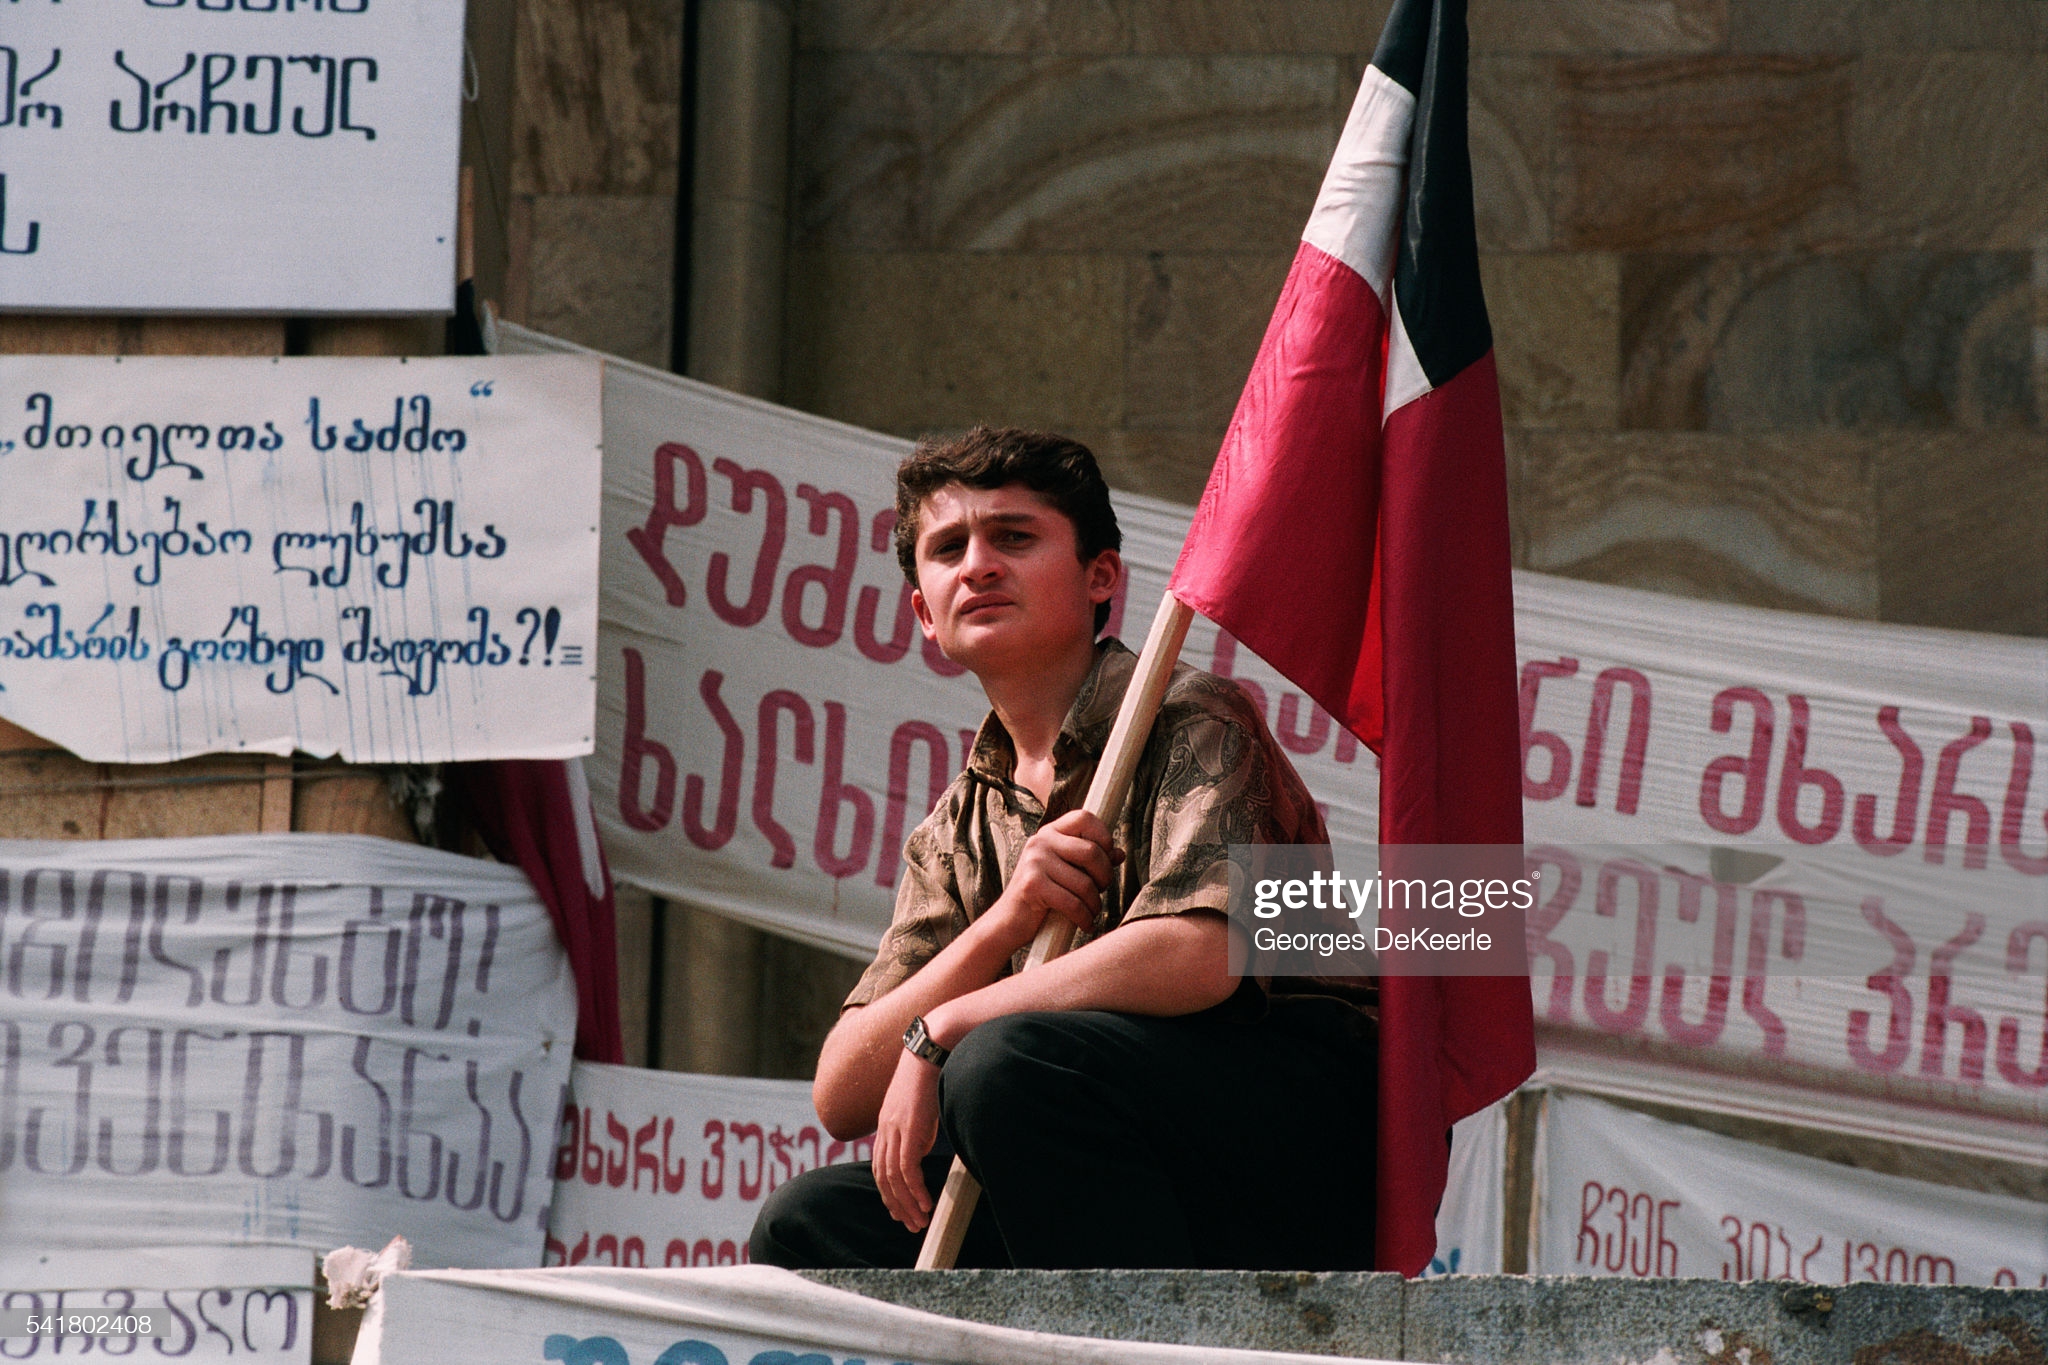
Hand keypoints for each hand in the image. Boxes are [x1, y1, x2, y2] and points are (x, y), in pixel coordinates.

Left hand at [871, 1047, 941, 1231]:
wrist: (931, 1048)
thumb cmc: (931, 1071)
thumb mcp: (920, 1106)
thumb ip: (917, 1128)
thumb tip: (922, 1148)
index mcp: (886, 1123)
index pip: (881, 1166)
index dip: (889, 1191)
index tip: (901, 1209)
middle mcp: (885, 1129)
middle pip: (883, 1177)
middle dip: (896, 1205)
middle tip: (910, 1224)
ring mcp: (895, 1129)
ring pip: (893, 1178)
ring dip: (906, 1203)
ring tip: (920, 1221)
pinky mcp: (909, 1129)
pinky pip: (907, 1169)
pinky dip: (914, 1190)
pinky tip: (925, 1204)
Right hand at [981, 810, 1122, 952]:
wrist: (1007, 922)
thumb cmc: (1041, 897)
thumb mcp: (1066, 873)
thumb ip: (1089, 861)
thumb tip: (1119, 853)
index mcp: (1049, 833)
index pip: (1085, 818)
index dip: (1103, 836)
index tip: (1105, 858)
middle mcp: (1040, 842)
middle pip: (1092, 852)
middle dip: (1104, 877)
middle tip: (1100, 891)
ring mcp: (1034, 862)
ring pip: (1085, 883)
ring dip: (1095, 904)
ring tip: (1091, 912)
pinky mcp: (1032, 885)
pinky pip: (1073, 903)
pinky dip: (1084, 918)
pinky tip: (1085, 924)